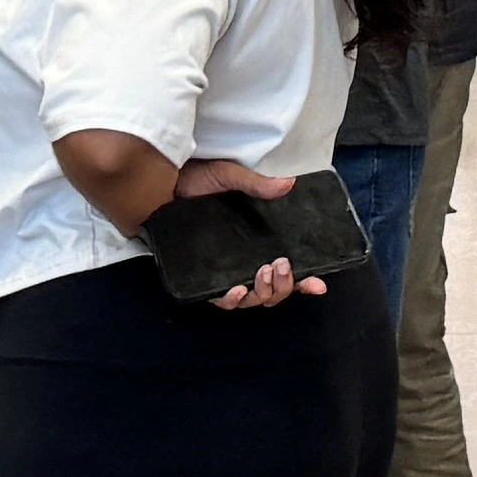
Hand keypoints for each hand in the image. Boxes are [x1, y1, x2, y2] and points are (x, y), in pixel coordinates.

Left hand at [176, 159, 321, 311]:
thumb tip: (289, 184)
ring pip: (253, 299)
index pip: (287, 269)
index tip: (319, 284)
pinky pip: (221, 300)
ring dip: (265, 292)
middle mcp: (243, 261)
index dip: (306, 281)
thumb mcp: (227, 177)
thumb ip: (257, 185)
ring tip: (264, 271)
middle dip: (285, 285)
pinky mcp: (201, 278)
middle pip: (273, 291)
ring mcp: (224, 272)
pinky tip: (238, 289)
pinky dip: (233, 299)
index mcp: (256, 242)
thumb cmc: (191, 180)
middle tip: (282, 264)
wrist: (156, 184)